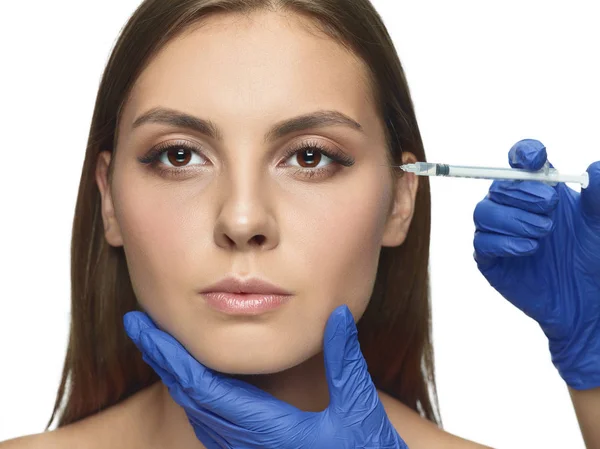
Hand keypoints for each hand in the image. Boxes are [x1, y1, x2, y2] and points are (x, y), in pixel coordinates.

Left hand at [123, 305, 408, 448]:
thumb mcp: (358, 409)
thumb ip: (345, 360)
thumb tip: (338, 314)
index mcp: (267, 431)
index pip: (203, 387)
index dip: (170, 355)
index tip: (144, 327)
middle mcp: (248, 446)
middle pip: (190, 399)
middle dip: (161, 359)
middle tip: (139, 325)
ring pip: (196, 415)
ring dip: (175, 377)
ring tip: (161, 347)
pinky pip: (211, 428)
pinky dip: (194, 398)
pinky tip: (194, 384)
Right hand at [473, 138, 599, 389]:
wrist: (587, 301)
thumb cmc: (592, 256)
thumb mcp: (599, 223)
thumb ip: (598, 196)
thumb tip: (594, 167)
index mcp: (538, 189)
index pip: (520, 161)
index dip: (523, 154)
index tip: (536, 158)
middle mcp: (514, 206)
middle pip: (498, 184)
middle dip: (522, 191)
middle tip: (550, 204)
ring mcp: (498, 233)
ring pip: (483, 211)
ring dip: (512, 218)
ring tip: (543, 232)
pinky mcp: (490, 259)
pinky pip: (482, 242)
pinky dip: (504, 242)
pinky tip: (530, 249)